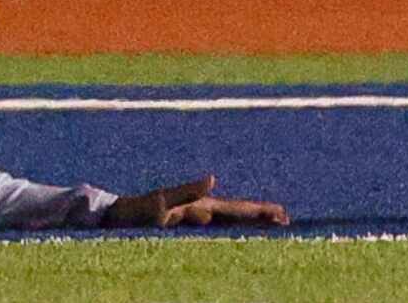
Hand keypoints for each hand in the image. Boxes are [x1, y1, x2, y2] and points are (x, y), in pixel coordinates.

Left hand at [102, 174, 289, 228]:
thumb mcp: (164, 201)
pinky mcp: (186, 223)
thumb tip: (213, 179)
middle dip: (261, 214)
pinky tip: (239, 228)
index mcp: (201, 204)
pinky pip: (216, 226)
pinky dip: (232, 225)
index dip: (259, 211)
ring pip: (229, 218)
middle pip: (237, 212)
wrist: (121, 215)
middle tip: (286, 218)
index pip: (237, 208)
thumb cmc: (140, 210)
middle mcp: (201, 209)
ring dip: (250, 220)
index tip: (282, 213)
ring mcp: (195, 215)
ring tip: (272, 221)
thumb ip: (188, 191)